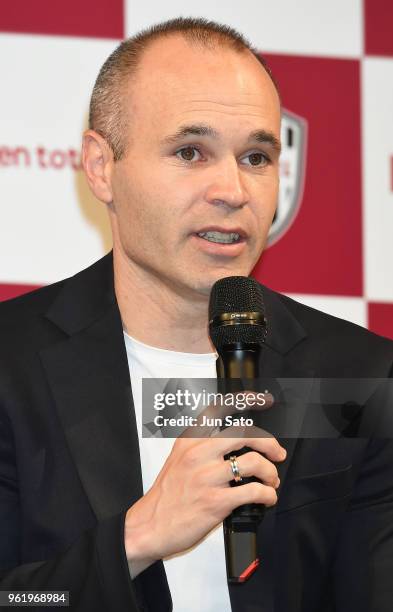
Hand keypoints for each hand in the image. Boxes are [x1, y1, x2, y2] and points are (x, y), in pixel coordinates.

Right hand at [124, 406, 285, 575]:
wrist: (150, 525)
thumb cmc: (167, 496)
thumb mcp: (178, 459)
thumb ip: (202, 445)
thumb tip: (235, 441)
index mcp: (190, 440)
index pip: (219, 409)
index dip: (245, 400)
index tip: (263, 399)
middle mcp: (199, 454)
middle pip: (245, 433)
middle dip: (269, 443)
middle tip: (277, 452)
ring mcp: (207, 477)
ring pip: (254, 462)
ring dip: (271, 473)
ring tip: (271, 481)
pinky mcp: (215, 501)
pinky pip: (254, 491)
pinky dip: (268, 494)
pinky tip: (267, 497)